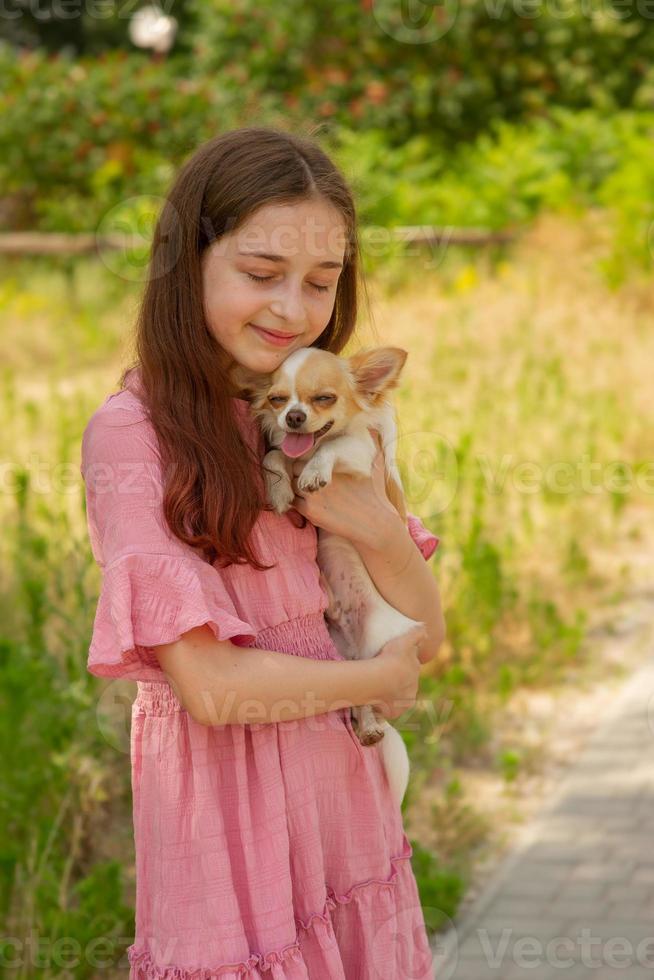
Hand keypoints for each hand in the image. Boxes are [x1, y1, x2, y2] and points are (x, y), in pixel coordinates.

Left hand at [290, 428, 400, 545]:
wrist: (375, 523)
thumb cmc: (375, 493)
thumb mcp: (376, 463)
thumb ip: (372, 443)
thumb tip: (373, 429)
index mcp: (333, 459)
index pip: (304, 452)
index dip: (304, 457)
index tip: (309, 463)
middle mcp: (319, 474)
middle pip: (294, 466)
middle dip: (298, 471)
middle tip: (307, 478)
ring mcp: (313, 492)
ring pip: (291, 483)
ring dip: (296, 486)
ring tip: (309, 490)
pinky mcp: (310, 510)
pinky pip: (293, 501)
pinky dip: (297, 501)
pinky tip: (310, 503)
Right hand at [369, 624, 428, 719]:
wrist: (381, 679)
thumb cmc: (391, 658)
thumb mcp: (405, 641)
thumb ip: (416, 634)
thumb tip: (426, 630)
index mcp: (415, 670)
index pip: (411, 667)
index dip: (403, 664)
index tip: (393, 663)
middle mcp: (413, 687)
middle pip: (406, 682)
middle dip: (398, 680)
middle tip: (383, 675)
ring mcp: (404, 700)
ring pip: (399, 696)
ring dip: (392, 693)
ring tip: (378, 688)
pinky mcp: (396, 711)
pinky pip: (390, 709)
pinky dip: (385, 706)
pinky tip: (376, 701)